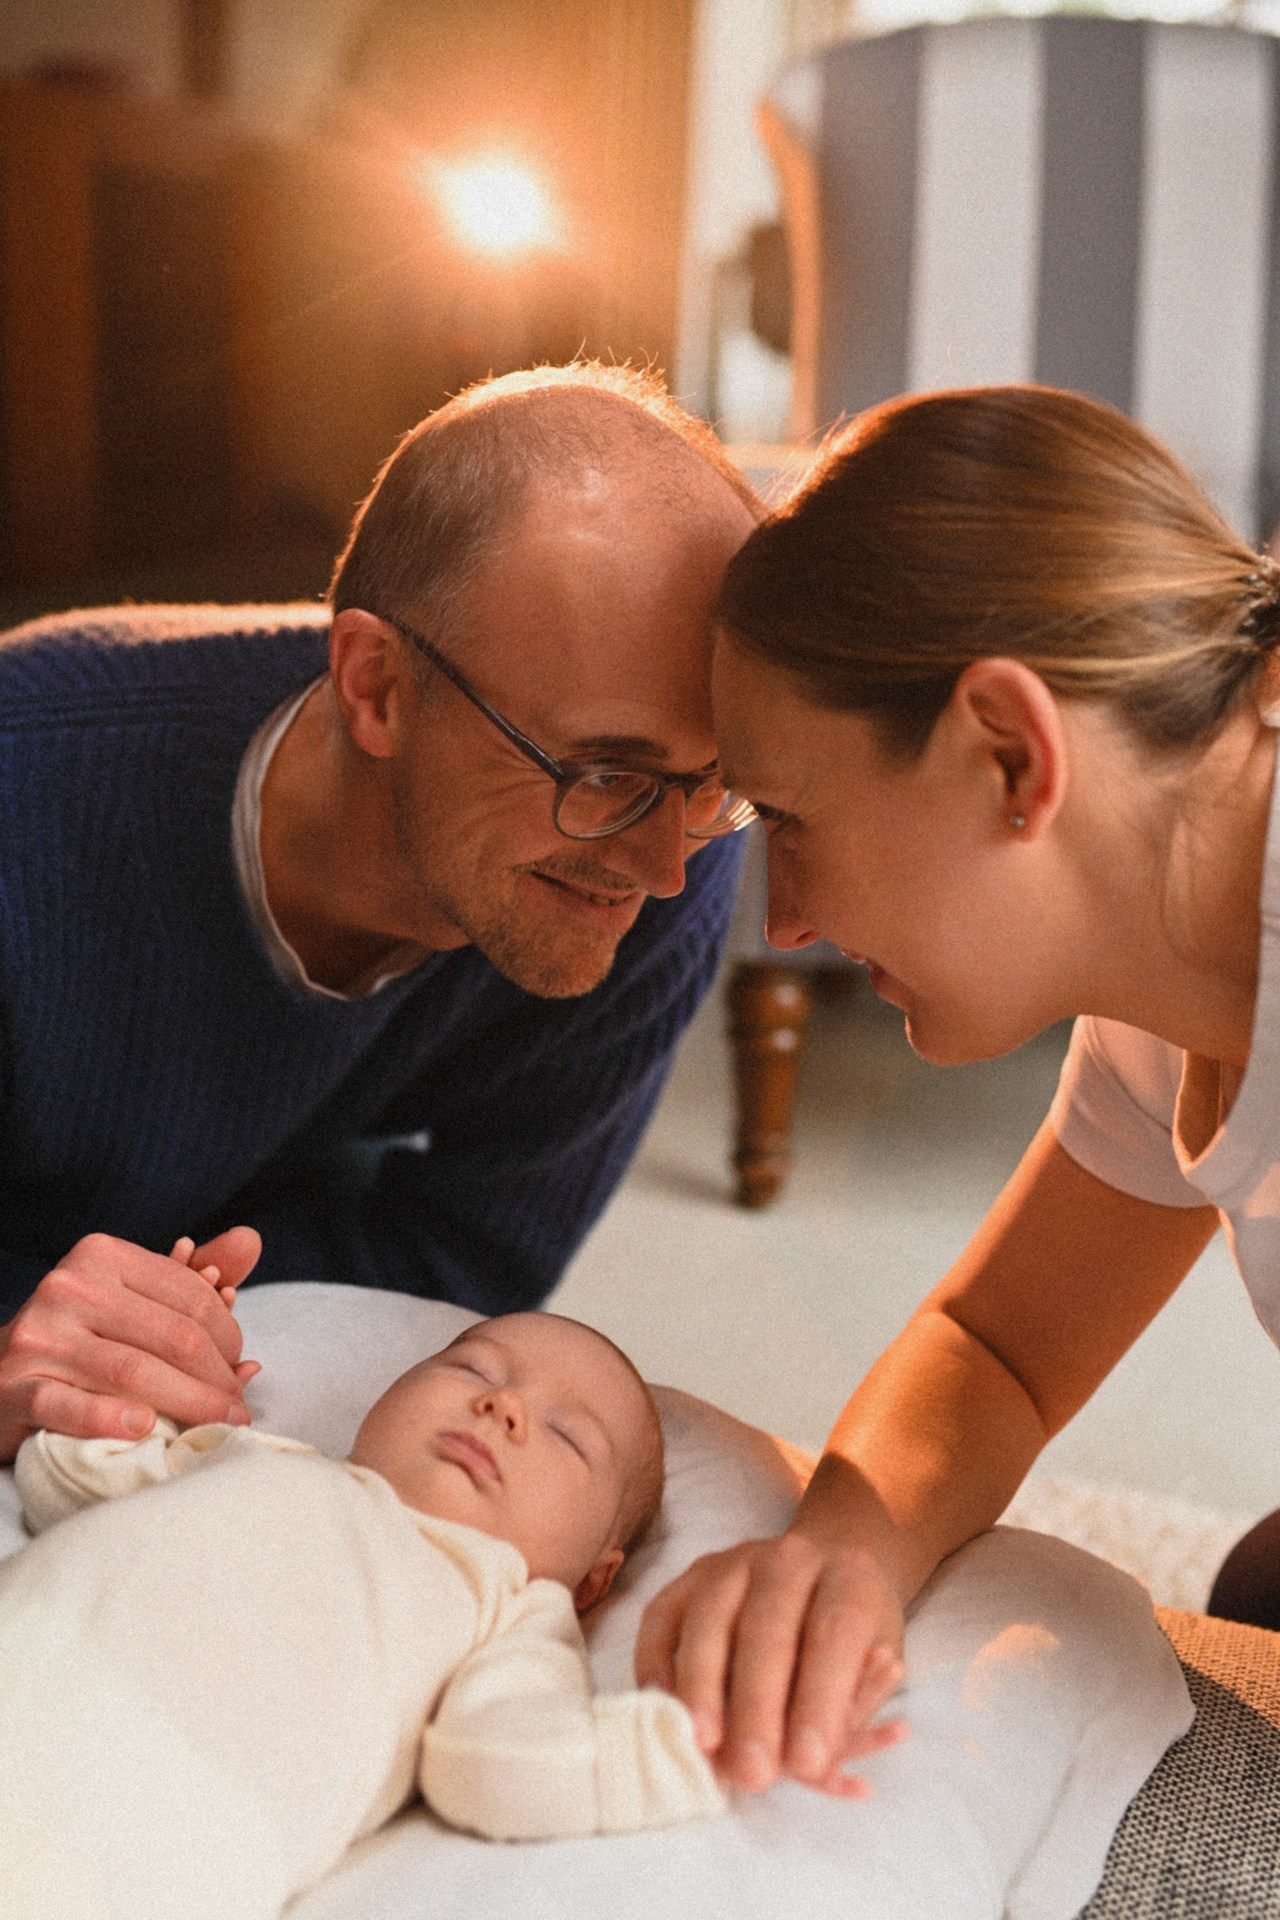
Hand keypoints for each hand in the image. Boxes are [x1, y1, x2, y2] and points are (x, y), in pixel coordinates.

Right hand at [0, 1227, 262, 1461]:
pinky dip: (111, 1418)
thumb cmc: (81, 1336)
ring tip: (221, 1424)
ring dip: (189, 1404)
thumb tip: (251, 1240)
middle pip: (170, 1336)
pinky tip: (146, 1428)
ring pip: (132, 1372)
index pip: (188, 1294)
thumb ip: (192, 1274)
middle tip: (239, 1405)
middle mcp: (69, 1287)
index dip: (228, 1335)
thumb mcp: (132, 1296)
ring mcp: (38, 1338)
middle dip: (217, 1376)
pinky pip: (67, 1406)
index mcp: (102, 1256)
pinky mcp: (14, 1387)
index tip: (242, 1366)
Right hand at [635, 1530, 907, 1798]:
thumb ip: (850, 1711)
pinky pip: (660, 1617)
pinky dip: (655, 1662)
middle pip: (767, 1629)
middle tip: (754, 1773)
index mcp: (849, 1576)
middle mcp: (790, 1559)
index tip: (808, 1764)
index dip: (819, 1701)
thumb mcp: (877, 1666)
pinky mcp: (689, 1578)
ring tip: (704, 1745)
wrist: (823, 1572)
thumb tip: (812, 1763)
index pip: (834, 1634)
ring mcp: (733, 1563)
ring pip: (708, 1619)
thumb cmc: (854, 1635)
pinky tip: (663, 1708)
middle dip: (757, 1707)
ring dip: (703, 1687)